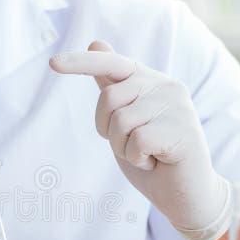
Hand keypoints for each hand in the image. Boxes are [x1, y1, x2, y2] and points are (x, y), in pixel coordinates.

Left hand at [50, 41, 230, 239]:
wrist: (187, 196)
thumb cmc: (153, 158)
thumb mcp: (126, 122)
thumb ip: (113, 87)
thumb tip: (96, 43)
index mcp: (151, 82)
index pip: (112, 64)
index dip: (81, 63)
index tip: (52, 63)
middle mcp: (167, 86)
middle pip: (109, 99)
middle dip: (109, 131)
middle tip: (134, 146)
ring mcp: (178, 106)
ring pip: (121, 122)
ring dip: (124, 149)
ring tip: (148, 155)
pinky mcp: (183, 130)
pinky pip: (137, 142)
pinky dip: (139, 160)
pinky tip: (157, 162)